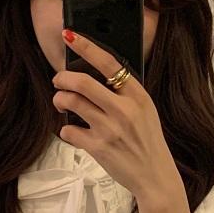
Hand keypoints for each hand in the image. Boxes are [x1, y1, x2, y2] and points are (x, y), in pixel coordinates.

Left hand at [54, 32, 198, 212]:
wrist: (155, 176)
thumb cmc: (148, 142)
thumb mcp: (145, 111)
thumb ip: (125, 93)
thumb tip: (95, 75)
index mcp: (137, 95)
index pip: (108, 63)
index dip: (86, 47)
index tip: (69, 36)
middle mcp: (123, 109)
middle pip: (82, 82)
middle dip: (62, 78)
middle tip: (58, 80)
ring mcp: (110, 129)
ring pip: (71, 103)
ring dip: (59, 100)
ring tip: (61, 102)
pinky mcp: (98, 147)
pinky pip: (69, 130)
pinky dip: (65, 128)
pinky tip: (71, 130)